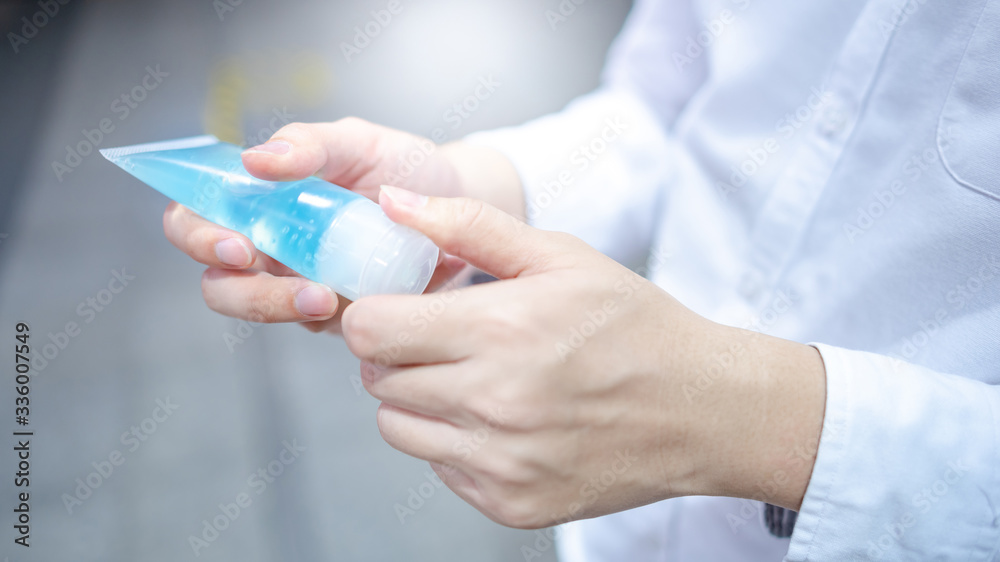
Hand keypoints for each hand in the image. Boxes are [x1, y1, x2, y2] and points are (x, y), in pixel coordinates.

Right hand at [162, 118, 520, 331]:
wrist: (459, 205)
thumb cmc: (400, 166)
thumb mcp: (357, 143)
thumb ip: (310, 144)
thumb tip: (255, 160)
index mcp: (258, 199)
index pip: (193, 217)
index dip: (196, 236)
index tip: (238, 246)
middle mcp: (267, 245)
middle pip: (218, 281)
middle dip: (242, 291)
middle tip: (284, 281)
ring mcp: (296, 284)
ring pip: (257, 311)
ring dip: (281, 309)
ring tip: (327, 299)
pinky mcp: (333, 315)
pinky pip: (315, 328)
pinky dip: (335, 319)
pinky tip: (370, 301)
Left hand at [345, 185, 826, 527]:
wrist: (702, 410)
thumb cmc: (636, 327)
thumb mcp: (560, 256)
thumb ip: (469, 226)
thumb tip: (392, 202)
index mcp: (499, 331)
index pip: (370, 329)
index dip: (373, 312)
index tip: (398, 308)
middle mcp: (492, 403)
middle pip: (377, 379)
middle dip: (397, 354)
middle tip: (445, 340)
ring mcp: (499, 461)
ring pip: (397, 427)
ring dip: (418, 400)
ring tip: (474, 379)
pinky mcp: (509, 503)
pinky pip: (440, 466)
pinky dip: (454, 441)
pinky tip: (502, 419)